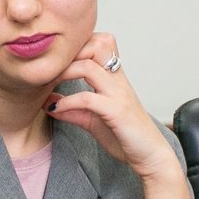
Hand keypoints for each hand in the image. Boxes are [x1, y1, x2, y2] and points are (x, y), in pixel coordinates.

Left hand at [46, 32, 178, 181]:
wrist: (150, 156)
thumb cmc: (125, 136)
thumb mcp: (93, 120)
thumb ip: (72, 109)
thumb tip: (47, 103)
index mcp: (114, 78)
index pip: (100, 42)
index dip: (77, 45)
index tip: (57, 62)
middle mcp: (118, 80)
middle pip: (97, 43)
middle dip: (70, 52)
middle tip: (50, 69)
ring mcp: (118, 94)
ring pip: (89, 67)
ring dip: (64, 72)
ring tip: (48, 84)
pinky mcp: (117, 112)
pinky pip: (88, 99)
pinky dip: (68, 102)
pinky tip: (56, 109)